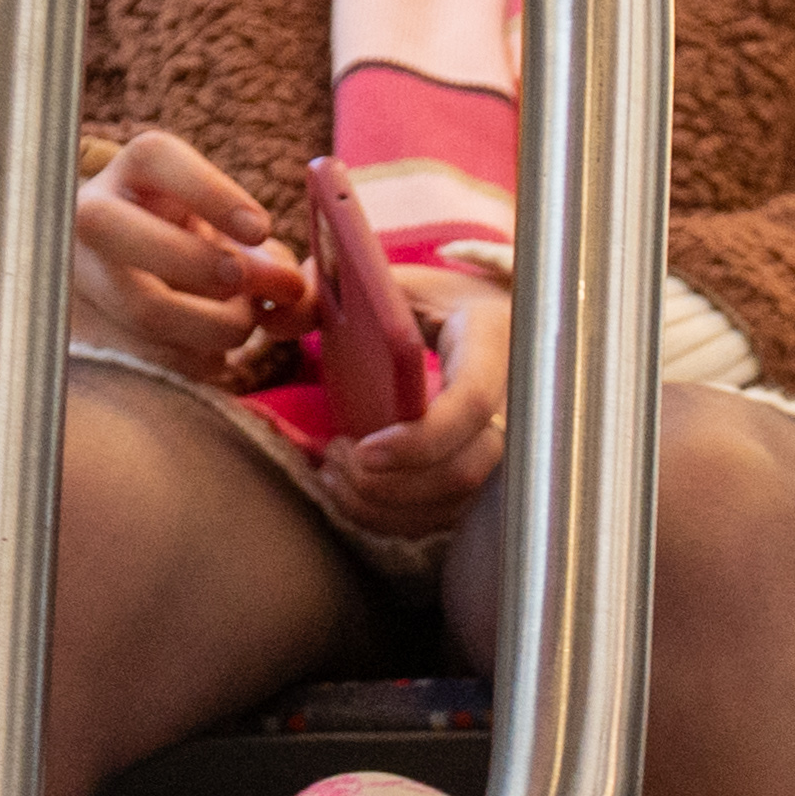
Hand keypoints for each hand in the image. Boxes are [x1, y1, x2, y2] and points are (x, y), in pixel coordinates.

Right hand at [68, 129, 306, 376]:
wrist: (152, 290)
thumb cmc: (208, 255)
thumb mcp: (242, 246)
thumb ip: (273, 263)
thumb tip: (292, 289)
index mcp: (137, 172)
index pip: (156, 158)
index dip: (210, 192)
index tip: (259, 230)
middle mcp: (90, 212)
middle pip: (108, 225)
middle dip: (188, 258)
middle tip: (240, 280)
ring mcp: (75, 271)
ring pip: (138, 303)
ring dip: (211, 324)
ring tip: (241, 320)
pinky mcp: (83, 329)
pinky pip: (147, 354)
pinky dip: (196, 359)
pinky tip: (210, 349)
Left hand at [313, 281, 512, 539]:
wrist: (497, 327)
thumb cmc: (437, 301)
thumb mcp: (393, 278)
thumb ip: (333, 285)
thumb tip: (281, 315)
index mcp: (492, 344)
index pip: (472, 405)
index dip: (421, 439)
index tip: (363, 449)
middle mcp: (513, 405)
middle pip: (465, 469)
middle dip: (392, 482)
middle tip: (336, 458)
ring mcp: (504, 448)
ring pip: (453, 503)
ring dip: (384, 503)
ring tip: (335, 472)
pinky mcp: (485, 477)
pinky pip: (444, 516)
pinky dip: (392, 516)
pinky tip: (352, 490)